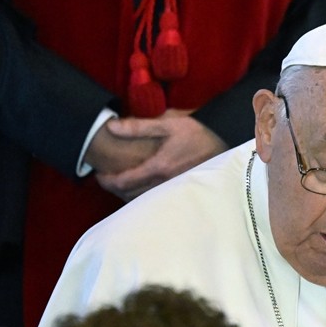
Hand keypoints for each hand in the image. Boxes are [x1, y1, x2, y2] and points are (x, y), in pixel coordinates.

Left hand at [94, 110, 226, 200]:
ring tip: (120, 185)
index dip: (106, 180)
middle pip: (130, 195)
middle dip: (114, 189)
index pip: (124, 181)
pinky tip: (141, 190)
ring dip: (127, 195)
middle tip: (105, 180)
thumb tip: (111, 126)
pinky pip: (156, 202)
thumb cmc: (198, 133)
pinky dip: (142, 198)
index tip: (98, 174)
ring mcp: (174, 192)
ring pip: (142, 201)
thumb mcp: (168, 124)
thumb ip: (138, 127)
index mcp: (158, 167)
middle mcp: (164, 184)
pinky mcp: (182, 194)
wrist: (226, 145)